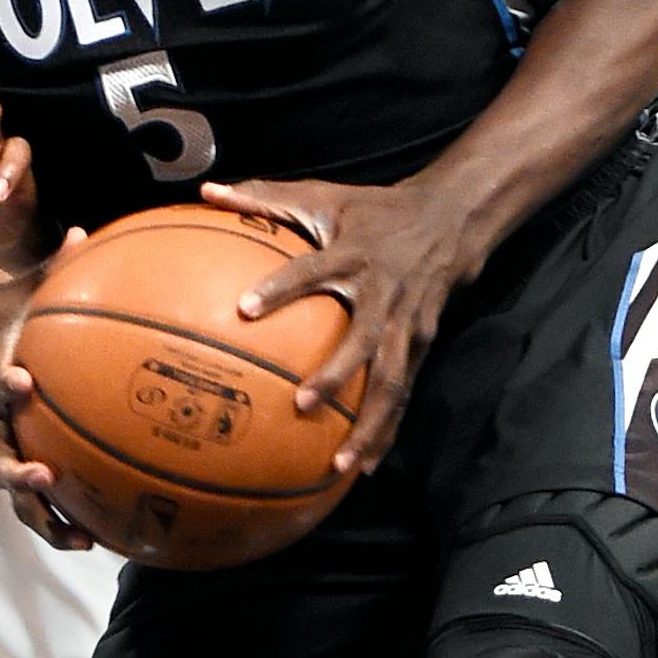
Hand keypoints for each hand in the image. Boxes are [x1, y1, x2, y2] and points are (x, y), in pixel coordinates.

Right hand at [0, 232, 96, 550]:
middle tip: (44, 477)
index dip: (2, 388)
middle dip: (16, 472)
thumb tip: (81, 231)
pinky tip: (103, 539)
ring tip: (82, 539)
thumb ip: (42, 273)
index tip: (22, 384)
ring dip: (45, 521)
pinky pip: (39, 512)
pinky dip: (65, 527)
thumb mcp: (1, 302)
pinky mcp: (15, 482)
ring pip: (16, 500)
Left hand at [199, 173, 479, 475]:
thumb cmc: (373, 210)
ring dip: (369, 424)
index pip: (312, 270)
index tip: (244, 308)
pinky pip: (402, 393)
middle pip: (363, 340)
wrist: (450, 221)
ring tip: (341, 463)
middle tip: (303, 404)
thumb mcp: (322, 194)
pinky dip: (386, 430)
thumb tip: (207, 190)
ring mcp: (406, 324)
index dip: (280, 287)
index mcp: (353, 255)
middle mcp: (382, 294)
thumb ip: (264, 196)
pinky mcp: (421, 344)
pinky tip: (365, 466)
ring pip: (391, 381)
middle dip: (337, 374)